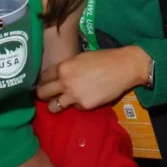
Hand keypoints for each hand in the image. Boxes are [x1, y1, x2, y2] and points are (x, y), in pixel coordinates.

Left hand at [37, 46, 151, 111]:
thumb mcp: (81, 58)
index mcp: (63, 67)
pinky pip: (74, 108)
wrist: (124, 67)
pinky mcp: (85, 106)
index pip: (43, 77)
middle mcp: (65, 82)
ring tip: (61, 102)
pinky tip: (86, 98)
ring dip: (56, 105)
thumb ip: (67, 68)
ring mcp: (74, 96)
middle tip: (48, 95)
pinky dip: (77, 105)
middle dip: (43, 94)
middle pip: (43, 93)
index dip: (44, 80)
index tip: (46, 83)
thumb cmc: (104, 58)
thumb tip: (59, 75)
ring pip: (53, 107)